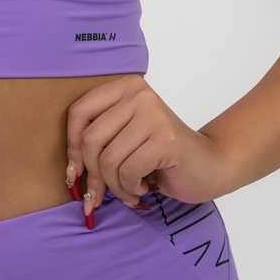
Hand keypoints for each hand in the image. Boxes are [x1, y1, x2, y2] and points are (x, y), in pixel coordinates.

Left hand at [64, 76, 228, 223]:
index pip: (78, 112)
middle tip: (101, 193)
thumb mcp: (124, 140)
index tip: (76, 173)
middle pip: (90, 139)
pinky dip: (131, 189)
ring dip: (115, 186)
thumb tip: (70, 174)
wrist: (209, 166)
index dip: (72, 147)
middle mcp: (139, 94)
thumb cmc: (160, 157)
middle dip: (93, 174)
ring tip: (130, 189)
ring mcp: (154, 114)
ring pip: (108, 160)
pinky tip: (146, 187)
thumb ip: (97, 143)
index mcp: (125, 87)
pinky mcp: (166, 139)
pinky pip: (128, 172)